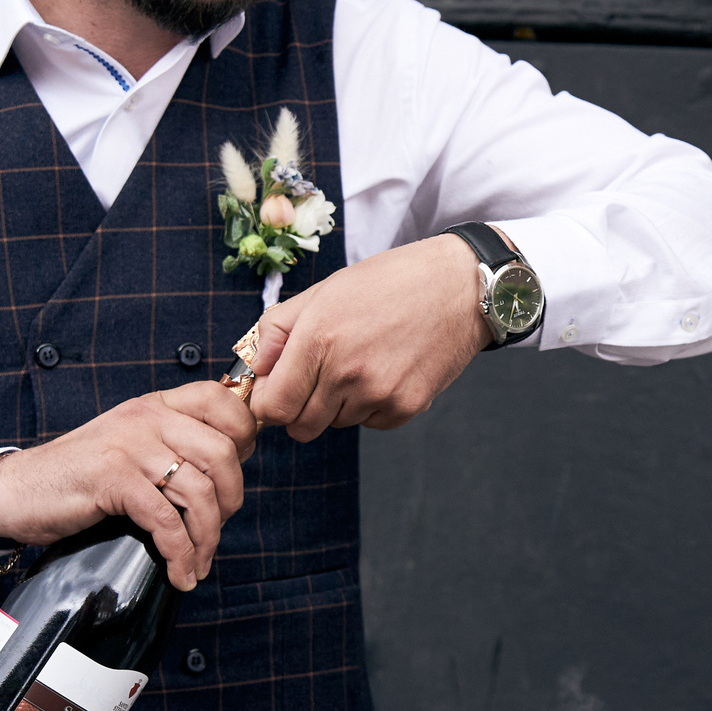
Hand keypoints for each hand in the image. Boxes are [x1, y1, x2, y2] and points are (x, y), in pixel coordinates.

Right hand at [0, 383, 259, 591]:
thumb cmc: (78, 476)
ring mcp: (130, 447)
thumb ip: (171, 444)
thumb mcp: (130, 444)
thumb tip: (228, 466)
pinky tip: (180, 572)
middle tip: (219, 526)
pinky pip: (166, 521)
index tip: (239, 468)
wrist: (18, 491)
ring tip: (200, 559)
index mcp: (155, 405)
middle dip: (232, 498)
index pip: (221, 398)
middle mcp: (146, 418)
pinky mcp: (113, 479)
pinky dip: (180, 553)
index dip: (243, 432)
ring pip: (200, 491)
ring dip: (208, 536)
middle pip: (222, 452)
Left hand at [246, 234, 491, 441]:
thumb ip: (276, 330)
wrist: (458, 287)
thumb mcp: (323, 291)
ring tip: (363, 362)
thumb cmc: (388, 283)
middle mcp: (347, 372)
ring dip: (340, 404)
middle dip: (301, 409)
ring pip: (337, 424)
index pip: (272, 408)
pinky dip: (372, 406)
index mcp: (318, 338)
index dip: (269, 402)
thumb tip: (253, 370)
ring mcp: (379, 393)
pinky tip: (387, 370)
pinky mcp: (407, 407)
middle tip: (320, 377)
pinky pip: (371, 423)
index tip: (279, 389)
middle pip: (301, 427)